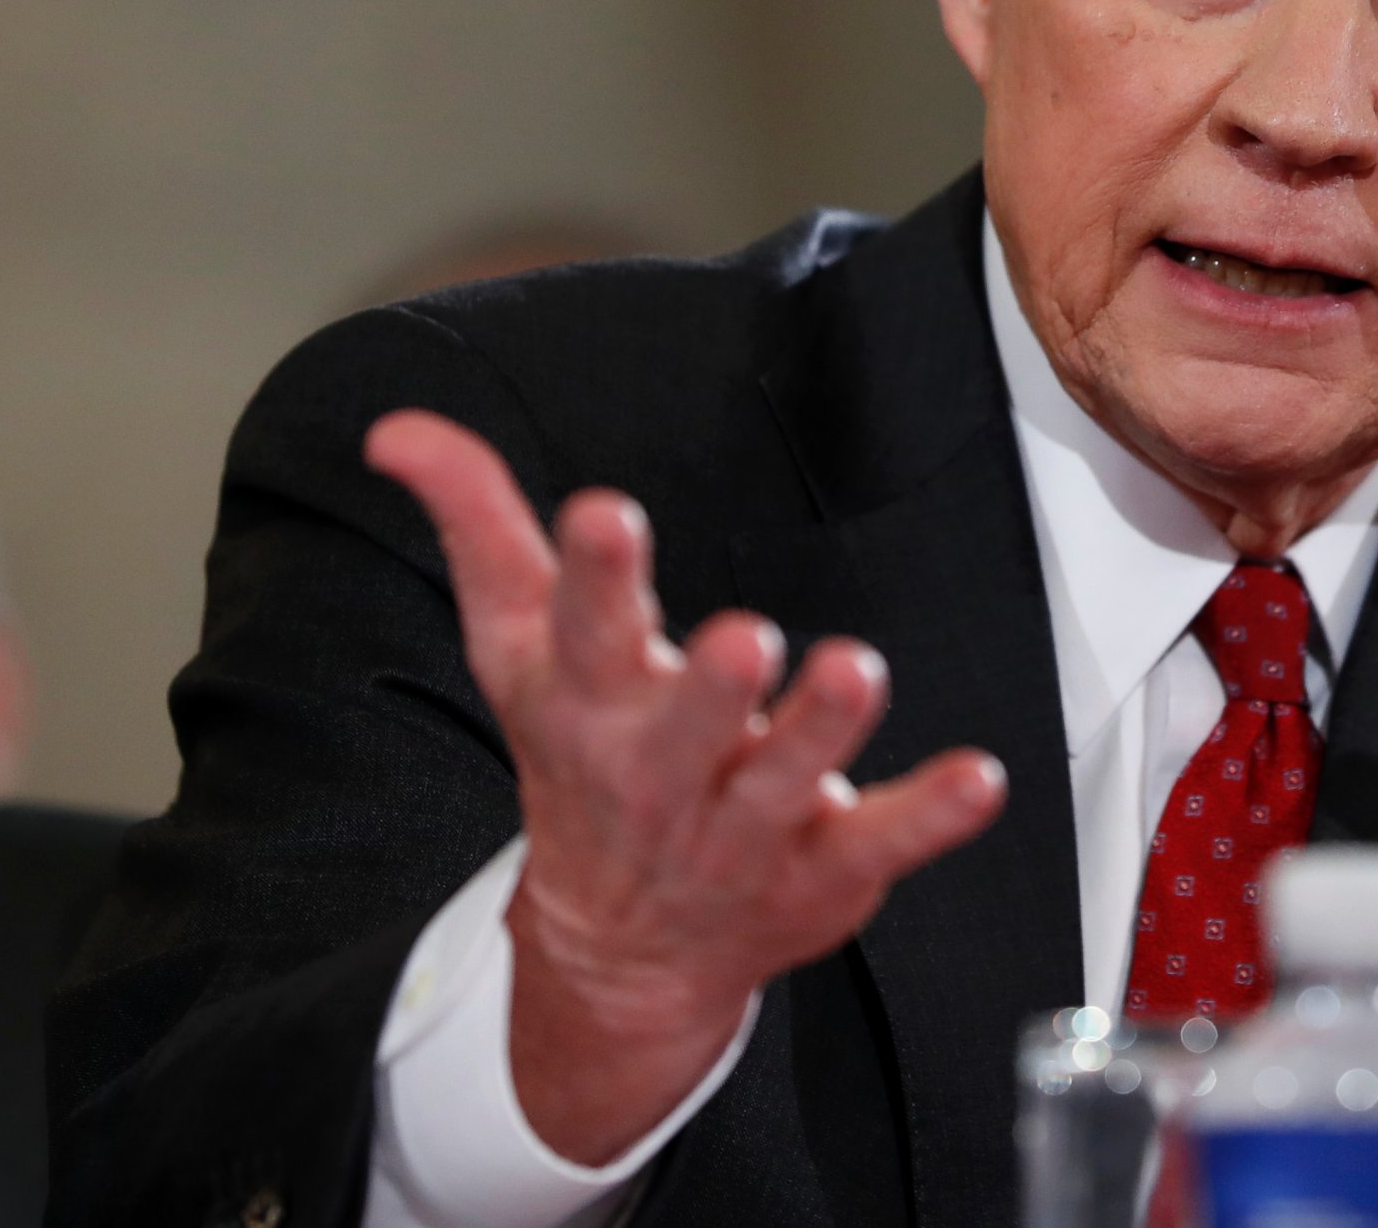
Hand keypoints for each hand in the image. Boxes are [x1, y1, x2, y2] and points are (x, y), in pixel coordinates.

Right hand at [366, 409, 1006, 1164]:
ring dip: (821, 731)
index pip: (580, 632)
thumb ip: (476, 525)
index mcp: (586, 705)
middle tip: (745, 636)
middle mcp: (662, 772)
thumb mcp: (516, 645)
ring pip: (785, 779)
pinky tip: (978, 778)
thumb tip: (399, 427)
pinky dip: (929, 814)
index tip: (606, 514)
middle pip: (683, 726)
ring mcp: (746, 828)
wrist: (620, 949)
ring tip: (856, 669)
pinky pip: (882, 839)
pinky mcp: (824, 868)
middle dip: (710, 686)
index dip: (593, 576)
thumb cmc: (580, 762)